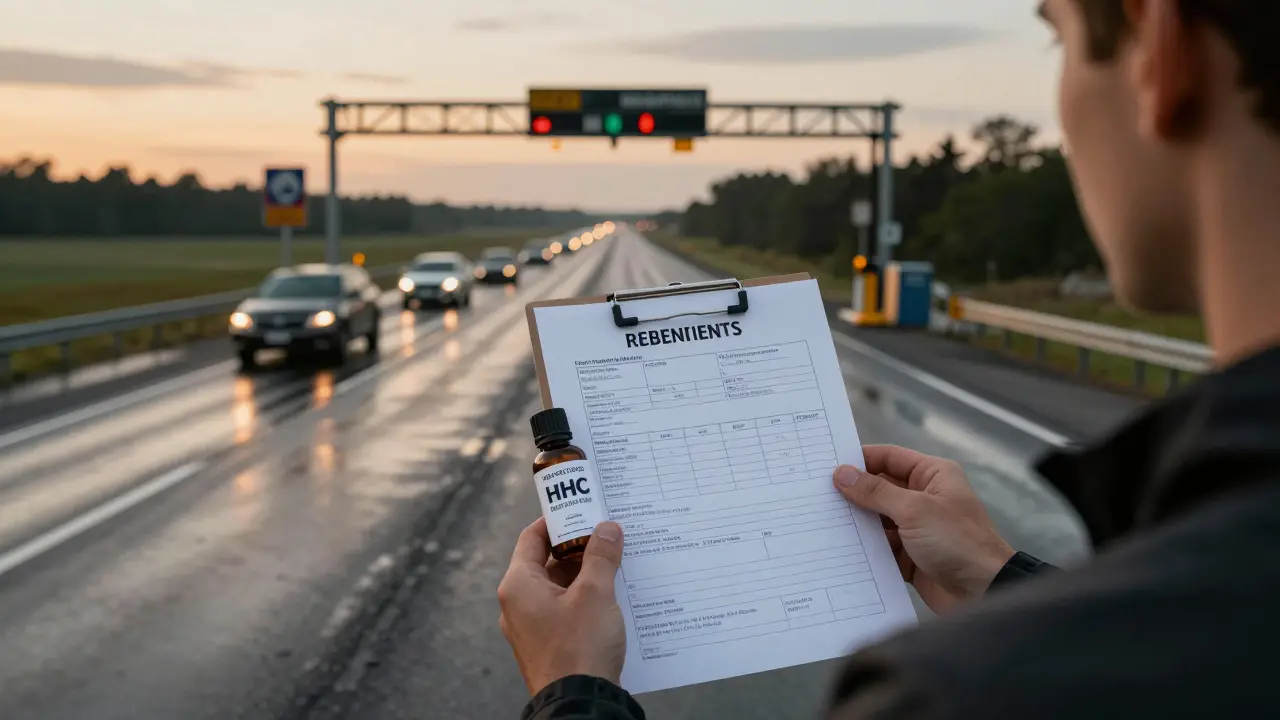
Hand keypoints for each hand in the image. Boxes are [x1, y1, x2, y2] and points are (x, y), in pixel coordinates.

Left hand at [498, 518, 626, 694]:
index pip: (532, 537)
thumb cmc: (579, 648)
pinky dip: (585, 599)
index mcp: (518, 585)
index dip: (558, 520)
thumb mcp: (595, 594)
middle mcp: (518, 605)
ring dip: (585, 575)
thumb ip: (601, 556)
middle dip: (579, 549)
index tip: (582, 509)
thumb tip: (607, 528)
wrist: (578, 704)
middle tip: (607, 534)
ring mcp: (531, 628)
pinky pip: (564, 611)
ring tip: (617, 563)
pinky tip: (613, 597)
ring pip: (559, 588)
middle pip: (547, 562)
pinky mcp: (547, 645)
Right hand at [833, 445, 1014, 614]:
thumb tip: (842, 474)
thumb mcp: (914, 510)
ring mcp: (916, 528)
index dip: (860, 460)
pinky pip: (880, 547)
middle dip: (852, 493)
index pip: (889, 458)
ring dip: (856, 522)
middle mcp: (923, 498)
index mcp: (932, 476)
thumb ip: (875, 492)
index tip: (827, 465)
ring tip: (820, 522)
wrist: (985, 593)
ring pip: (877, 519)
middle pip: (879, 489)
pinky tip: (838, 548)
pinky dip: (864, 548)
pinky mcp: (910, 556)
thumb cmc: (957, 541)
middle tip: (816, 495)